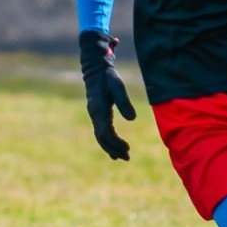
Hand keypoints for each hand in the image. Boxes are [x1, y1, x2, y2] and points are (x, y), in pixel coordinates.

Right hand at [78, 30, 136, 160]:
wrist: (95, 69)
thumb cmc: (108, 76)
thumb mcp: (118, 86)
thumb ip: (124, 102)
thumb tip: (132, 119)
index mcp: (99, 110)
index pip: (106, 132)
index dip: (116, 143)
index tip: (127, 150)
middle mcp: (94, 115)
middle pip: (102, 138)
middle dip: (114, 149)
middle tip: (127, 157)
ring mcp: (94, 115)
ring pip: (100, 137)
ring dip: (110, 148)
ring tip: (122, 157)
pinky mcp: (96, 114)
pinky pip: (100, 132)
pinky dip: (106, 142)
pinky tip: (113, 150)